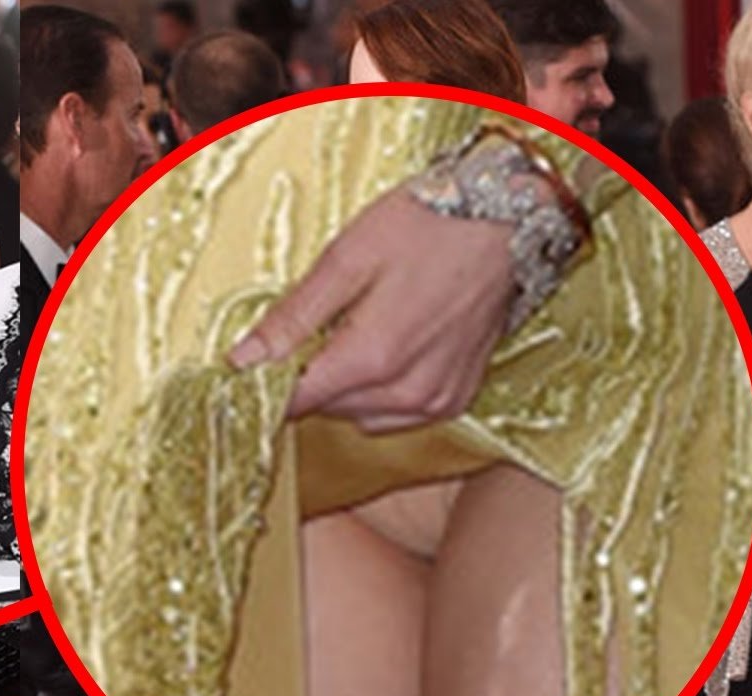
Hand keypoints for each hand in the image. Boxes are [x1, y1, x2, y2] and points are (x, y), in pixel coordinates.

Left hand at [227, 189, 515, 432]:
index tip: (250, 366)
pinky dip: (378, 394)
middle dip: (307, 376)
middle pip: (323, 409)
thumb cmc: (430, 227)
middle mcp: (406, 392)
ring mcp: (436, 401)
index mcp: (372, 358)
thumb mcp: (346, 259)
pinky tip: (386, 352)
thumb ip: (292, 317)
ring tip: (356, 331)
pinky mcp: (456, 400)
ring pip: (357, 416)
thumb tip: (240, 360)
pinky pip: (394, 417)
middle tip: (314, 327)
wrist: (510, 221)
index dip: (265, 385)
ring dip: (343, 386)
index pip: (293, 403)